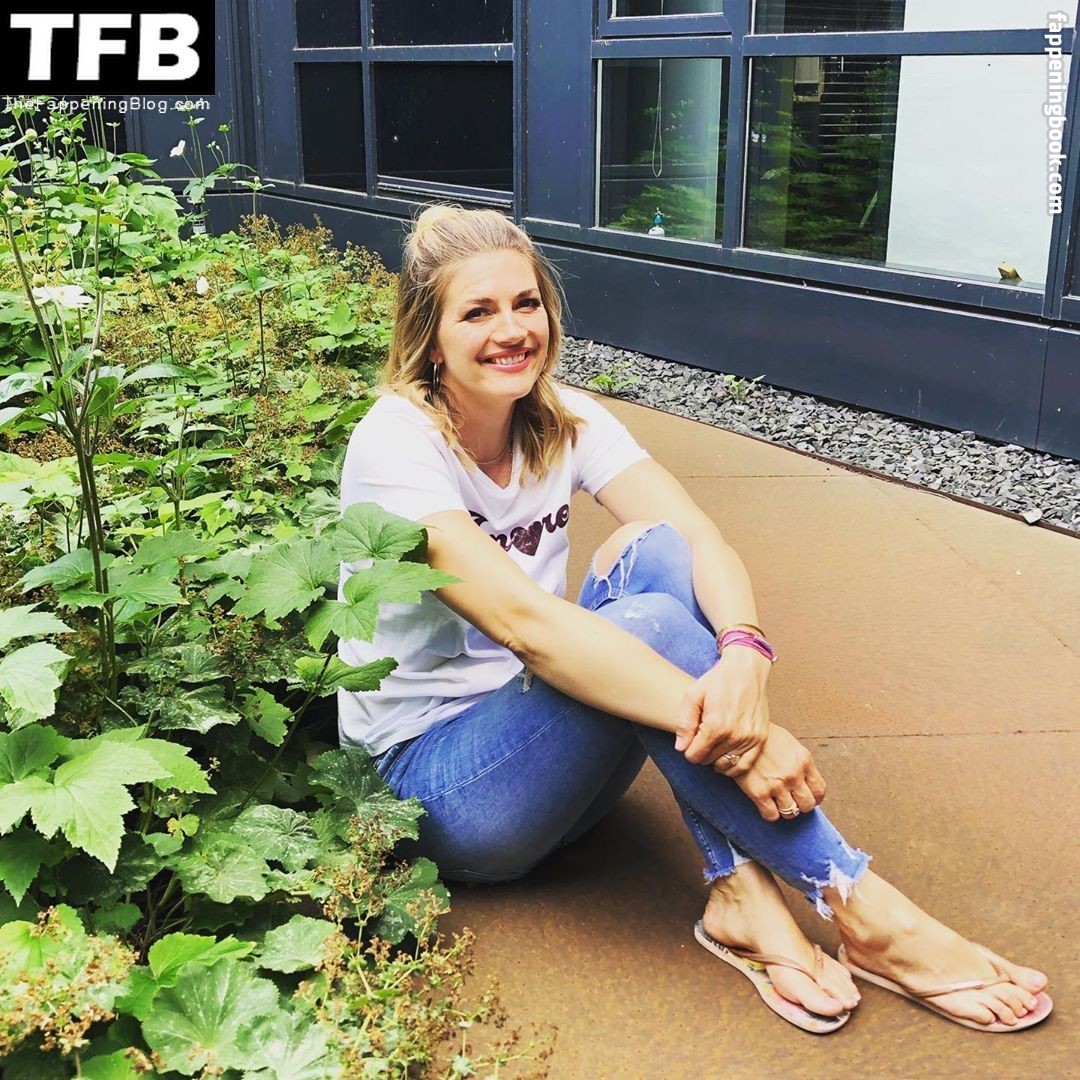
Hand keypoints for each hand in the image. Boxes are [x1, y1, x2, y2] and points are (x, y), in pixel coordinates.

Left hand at [673, 650, 771, 767]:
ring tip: (713, 744)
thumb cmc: (718, 681)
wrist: (746, 670)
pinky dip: (733, 766)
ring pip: (725, 765)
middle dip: (701, 752)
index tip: (690, 739)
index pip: (694, 756)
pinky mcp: (761, 739)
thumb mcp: (693, 695)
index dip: (688, 750)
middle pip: (708, 761)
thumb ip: (684, 723)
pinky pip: (745, 765)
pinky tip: (726, 755)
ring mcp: (750, 739)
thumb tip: (681, 747)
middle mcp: (735, 736)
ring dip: (716, 758)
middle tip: (702, 737)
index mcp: (716, 726)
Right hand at [723, 724, 826, 821]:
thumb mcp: (789, 743)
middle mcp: (793, 775)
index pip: (819, 789)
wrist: (738, 734)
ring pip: (791, 812)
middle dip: (801, 804)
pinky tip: (765, 804)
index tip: (809, 797)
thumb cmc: (762, 737)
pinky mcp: (759, 793)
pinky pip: (771, 815)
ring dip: (785, 810)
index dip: (815, 797)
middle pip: (808, 804)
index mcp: (804, 760)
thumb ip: (799, 762)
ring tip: (777, 803)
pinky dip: (770, 813)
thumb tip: (804, 779)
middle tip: (792, 800)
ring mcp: (777, 785)